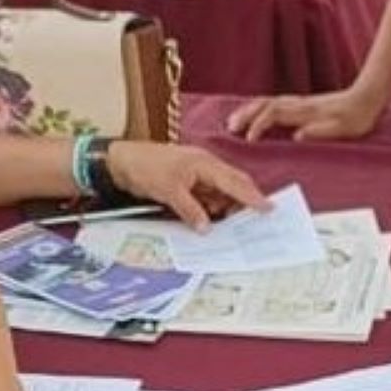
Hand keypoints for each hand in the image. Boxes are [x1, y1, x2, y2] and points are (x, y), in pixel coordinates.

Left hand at [106, 141, 269, 230]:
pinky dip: (212, 210)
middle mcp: (205, 168)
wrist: (121, 162)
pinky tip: (213, 222)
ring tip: (235, 227)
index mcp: (205, 163)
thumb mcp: (169, 191)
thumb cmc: (146, 167)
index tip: (269, 209)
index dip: (253, 197)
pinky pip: (206, 198)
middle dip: (245, 202)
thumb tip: (207, 228)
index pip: (235, 182)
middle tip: (257, 221)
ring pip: (220, 194)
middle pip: (232, 186)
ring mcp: (196, 176)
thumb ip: (191, 210)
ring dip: (227, 209)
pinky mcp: (187, 185)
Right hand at [224, 81, 388, 142]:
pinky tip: (252, 114)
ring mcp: (299, 102)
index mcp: (306, 111)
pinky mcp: (301, 104)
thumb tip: (297, 136)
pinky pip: (273, 103)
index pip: (274, 113)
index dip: (259, 125)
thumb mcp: (343, 128)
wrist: (367, 98)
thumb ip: (321, 131)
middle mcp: (299, 104)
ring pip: (266, 102)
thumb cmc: (357, 117)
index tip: (250, 139)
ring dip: (248, 110)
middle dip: (246, 115)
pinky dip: (258, 108)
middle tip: (230, 127)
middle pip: (264, 104)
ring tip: (233, 122)